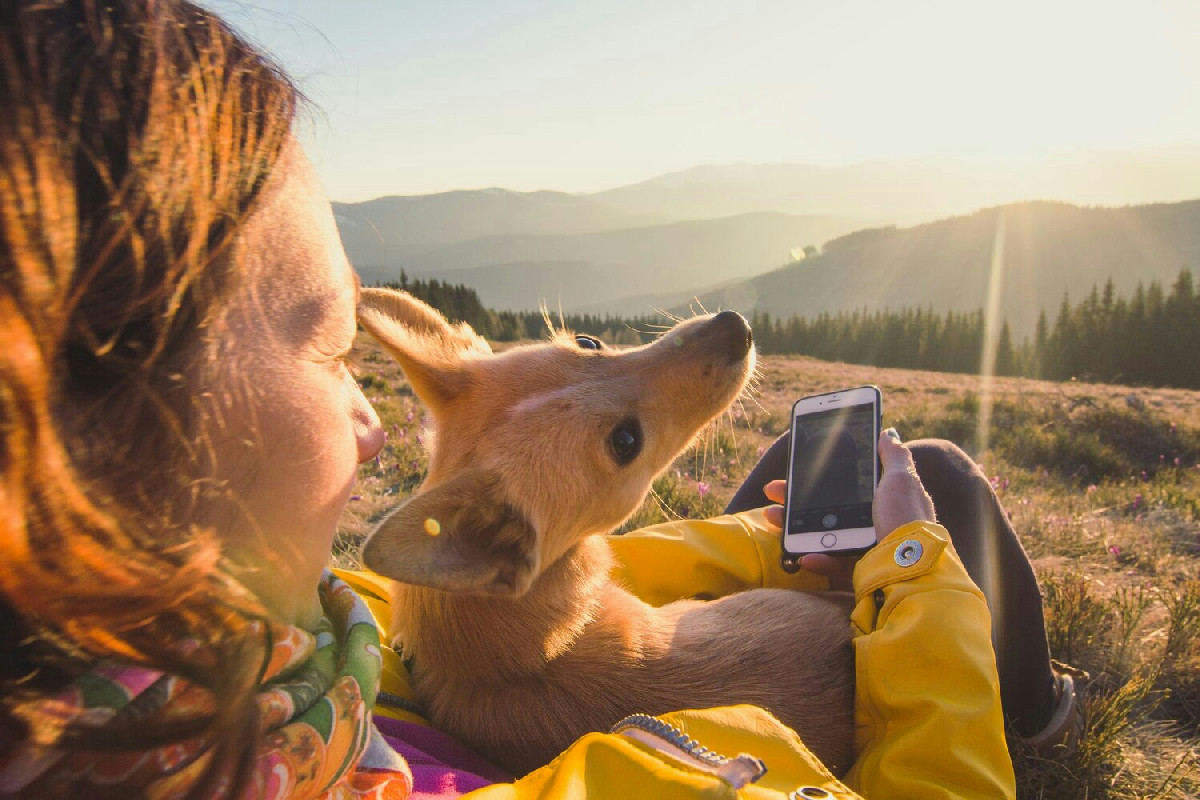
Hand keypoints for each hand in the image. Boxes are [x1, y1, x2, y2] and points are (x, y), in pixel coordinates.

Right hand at [763, 429, 935, 587]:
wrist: (911, 566)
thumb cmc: (907, 518)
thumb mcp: (902, 479)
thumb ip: (894, 456)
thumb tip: (887, 433)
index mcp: (885, 497)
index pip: (848, 482)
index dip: (821, 474)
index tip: (797, 467)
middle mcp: (876, 520)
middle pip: (829, 506)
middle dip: (796, 497)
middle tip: (772, 490)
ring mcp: (867, 545)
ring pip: (824, 532)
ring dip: (795, 525)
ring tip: (772, 517)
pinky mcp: (860, 569)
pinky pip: (833, 563)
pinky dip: (818, 559)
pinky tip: (804, 555)